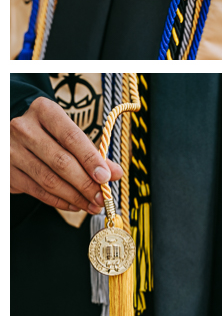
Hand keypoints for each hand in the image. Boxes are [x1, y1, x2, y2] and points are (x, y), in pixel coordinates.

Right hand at [10, 97, 121, 213]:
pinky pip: (37, 191)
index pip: (72, 137)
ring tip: (92, 204)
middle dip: (85, 183)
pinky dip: (59, 201)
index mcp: (44, 111)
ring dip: (75, 196)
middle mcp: (24, 129)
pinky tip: (74, 204)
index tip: (106, 177)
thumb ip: (90, 150)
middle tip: (102, 198)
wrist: (11, 136)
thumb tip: (115, 173)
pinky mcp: (7, 172)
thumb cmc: (48, 132)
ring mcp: (12, 151)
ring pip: (49, 180)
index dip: (91, 159)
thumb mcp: (66, 131)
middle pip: (61, 161)